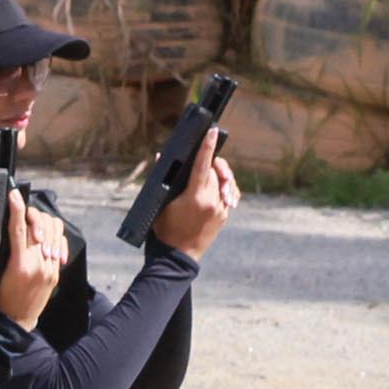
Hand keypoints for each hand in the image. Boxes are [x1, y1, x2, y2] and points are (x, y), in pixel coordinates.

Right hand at [0, 187, 67, 326]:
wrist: (17, 321)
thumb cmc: (0, 299)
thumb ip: (6, 250)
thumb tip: (11, 226)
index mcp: (19, 265)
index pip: (19, 227)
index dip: (16, 207)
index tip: (13, 194)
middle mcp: (38, 264)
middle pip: (40, 224)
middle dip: (31, 213)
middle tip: (21, 212)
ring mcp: (51, 267)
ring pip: (54, 230)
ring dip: (43, 223)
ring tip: (34, 226)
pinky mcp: (57, 271)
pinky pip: (60, 243)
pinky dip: (52, 235)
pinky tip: (44, 238)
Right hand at [152, 131, 240, 260]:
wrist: (179, 256)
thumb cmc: (165, 230)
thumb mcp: (161, 204)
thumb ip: (164, 179)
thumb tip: (162, 156)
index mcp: (194, 197)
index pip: (202, 165)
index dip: (207, 146)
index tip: (211, 132)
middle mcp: (211, 201)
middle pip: (214, 171)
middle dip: (208, 164)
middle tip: (199, 164)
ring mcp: (220, 208)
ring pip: (222, 181)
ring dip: (216, 176)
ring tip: (208, 177)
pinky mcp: (224, 215)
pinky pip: (227, 193)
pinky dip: (220, 188)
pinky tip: (214, 189)